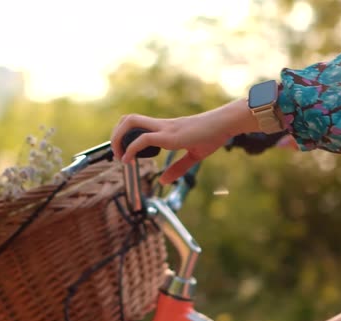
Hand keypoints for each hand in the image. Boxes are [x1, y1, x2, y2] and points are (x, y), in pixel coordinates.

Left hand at [111, 99, 258, 183]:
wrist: (226, 124)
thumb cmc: (213, 136)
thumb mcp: (194, 155)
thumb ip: (178, 168)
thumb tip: (162, 181)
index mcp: (165, 128)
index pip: (135, 123)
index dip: (123, 135)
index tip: (122, 152)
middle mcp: (161, 125)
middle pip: (127, 119)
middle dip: (115, 135)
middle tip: (116, 155)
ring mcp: (164, 128)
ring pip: (130, 123)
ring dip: (118, 139)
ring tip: (120, 157)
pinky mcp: (169, 136)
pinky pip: (143, 139)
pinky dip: (131, 149)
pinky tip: (129, 161)